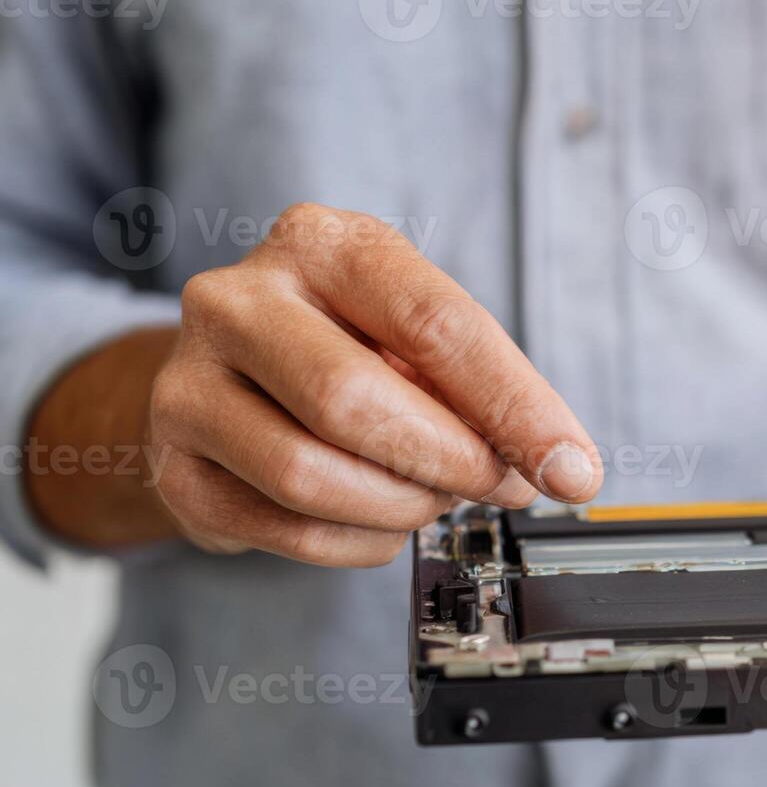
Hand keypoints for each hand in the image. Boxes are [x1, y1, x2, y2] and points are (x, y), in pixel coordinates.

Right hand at [31, 203, 602, 565]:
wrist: (231, 381)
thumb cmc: (348, 347)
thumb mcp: (416, 336)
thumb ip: (484, 388)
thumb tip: (560, 465)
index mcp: (320, 244)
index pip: (434, 322)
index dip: (516, 405)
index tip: (572, 467)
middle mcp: (236, 300)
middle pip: (353, 399)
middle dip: (450, 460)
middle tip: (500, 485)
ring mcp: (187, 383)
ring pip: (310, 474)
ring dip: (402, 506)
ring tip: (434, 496)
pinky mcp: (175, 467)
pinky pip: (288, 530)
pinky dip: (360, 543)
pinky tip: (379, 521)